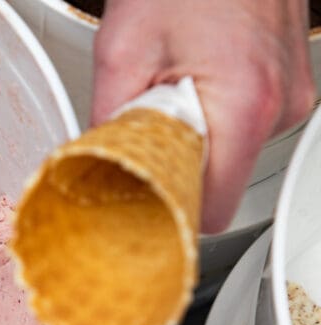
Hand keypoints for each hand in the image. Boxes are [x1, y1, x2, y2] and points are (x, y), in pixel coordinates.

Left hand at [92, 0, 315, 232]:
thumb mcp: (122, 51)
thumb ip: (108, 120)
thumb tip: (92, 163)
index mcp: (243, 106)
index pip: (210, 210)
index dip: (170, 213)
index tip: (142, 210)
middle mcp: (280, 106)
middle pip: (218, 184)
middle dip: (175, 170)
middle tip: (147, 131)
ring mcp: (291, 95)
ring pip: (229, 155)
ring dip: (194, 137)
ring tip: (174, 87)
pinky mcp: (288, 84)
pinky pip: (243, 126)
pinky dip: (213, 116)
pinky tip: (195, 79)